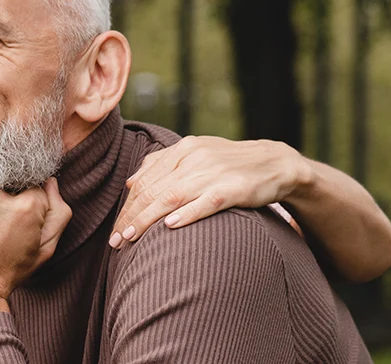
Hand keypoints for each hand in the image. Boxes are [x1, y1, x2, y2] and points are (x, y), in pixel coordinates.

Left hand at [109, 136, 311, 248]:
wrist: (275, 163)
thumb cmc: (229, 164)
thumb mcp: (195, 155)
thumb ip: (162, 165)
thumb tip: (130, 183)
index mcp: (182, 149)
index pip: (144, 181)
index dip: (127, 207)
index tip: (115, 229)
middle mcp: (194, 158)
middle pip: (152, 190)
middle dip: (131, 217)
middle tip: (116, 241)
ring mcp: (213, 172)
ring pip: (171, 197)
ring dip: (147, 219)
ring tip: (131, 238)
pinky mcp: (233, 188)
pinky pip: (205, 202)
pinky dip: (186, 214)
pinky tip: (169, 226)